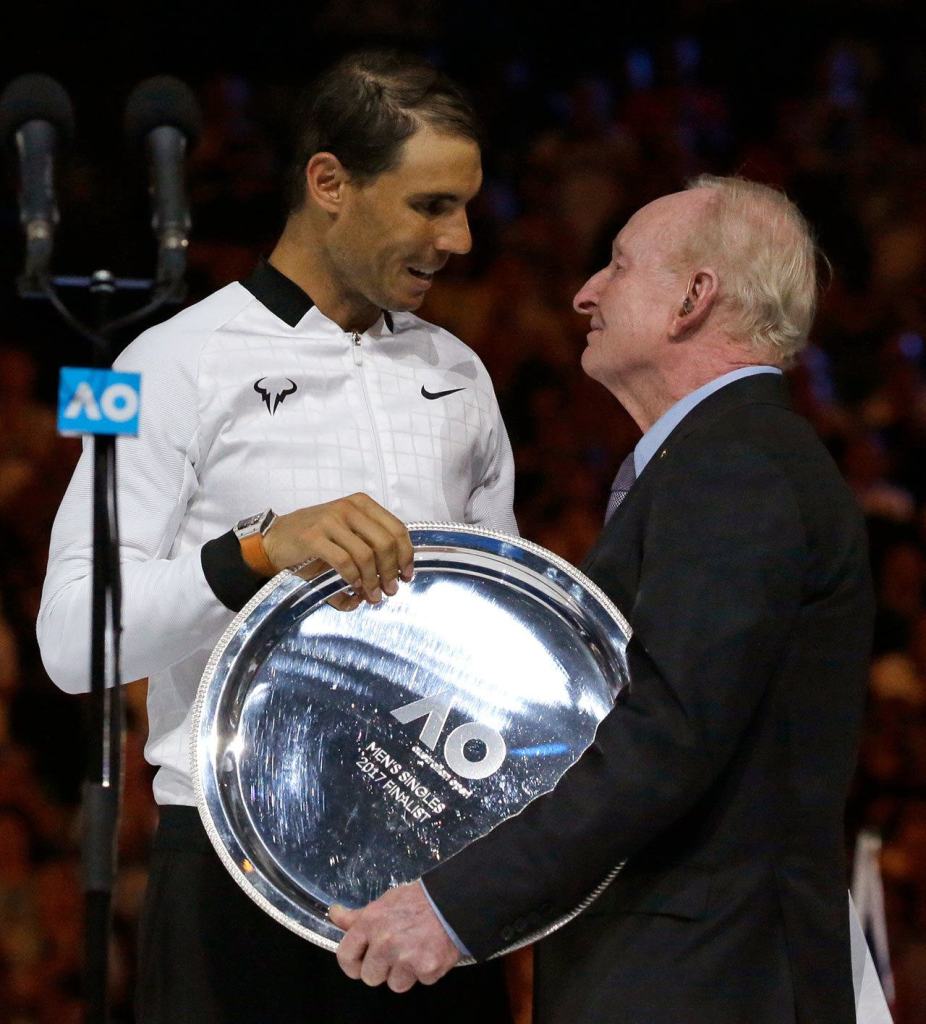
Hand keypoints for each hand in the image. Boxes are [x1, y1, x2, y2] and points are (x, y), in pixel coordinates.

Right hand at [263, 493, 413, 605]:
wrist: (276, 540)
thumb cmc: (315, 541)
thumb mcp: (347, 540)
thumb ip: (370, 555)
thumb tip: (388, 585)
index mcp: (362, 504)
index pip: (397, 529)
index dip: (406, 555)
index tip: (406, 575)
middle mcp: (349, 508)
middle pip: (385, 543)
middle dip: (391, 571)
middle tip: (390, 590)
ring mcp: (330, 520)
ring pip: (366, 554)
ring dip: (373, 580)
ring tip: (373, 595)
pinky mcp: (313, 537)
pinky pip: (343, 561)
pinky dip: (353, 578)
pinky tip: (354, 587)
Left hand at [330, 882, 461, 992]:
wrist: (452, 902)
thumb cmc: (417, 901)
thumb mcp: (384, 902)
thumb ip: (358, 916)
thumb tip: (334, 914)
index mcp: (370, 923)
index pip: (345, 956)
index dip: (352, 964)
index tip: (360, 963)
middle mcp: (385, 943)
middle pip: (369, 977)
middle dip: (382, 969)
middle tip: (396, 952)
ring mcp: (405, 959)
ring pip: (394, 984)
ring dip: (404, 973)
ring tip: (415, 951)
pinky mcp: (426, 970)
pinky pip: (419, 982)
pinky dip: (425, 971)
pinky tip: (430, 952)